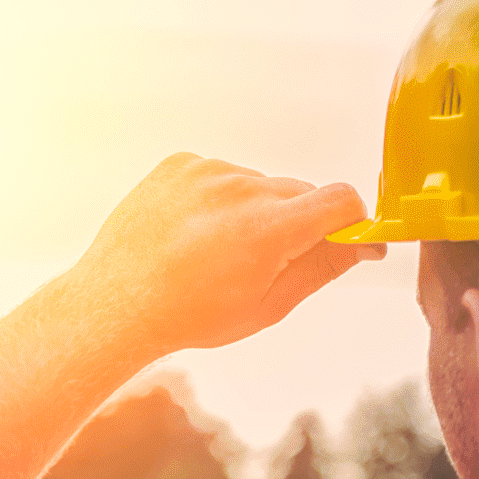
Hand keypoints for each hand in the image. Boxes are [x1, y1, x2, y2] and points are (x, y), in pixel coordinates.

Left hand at [55, 153, 382, 356]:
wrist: (116, 303)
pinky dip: (217, 199)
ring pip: (257, 184)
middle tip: (264, 262)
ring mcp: (207, 171)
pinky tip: (192, 234)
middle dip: (298, 222)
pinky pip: (220, 174)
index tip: (347, 239)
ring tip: (215, 252)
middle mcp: (241, 189)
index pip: (341, 199)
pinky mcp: (181, 163)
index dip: (352, 221)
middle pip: (299, 193)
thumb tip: (362, 244)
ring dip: (253, 210)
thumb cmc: (189, 315)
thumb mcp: (267, 305)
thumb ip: (321, 268)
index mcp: (269, 228)